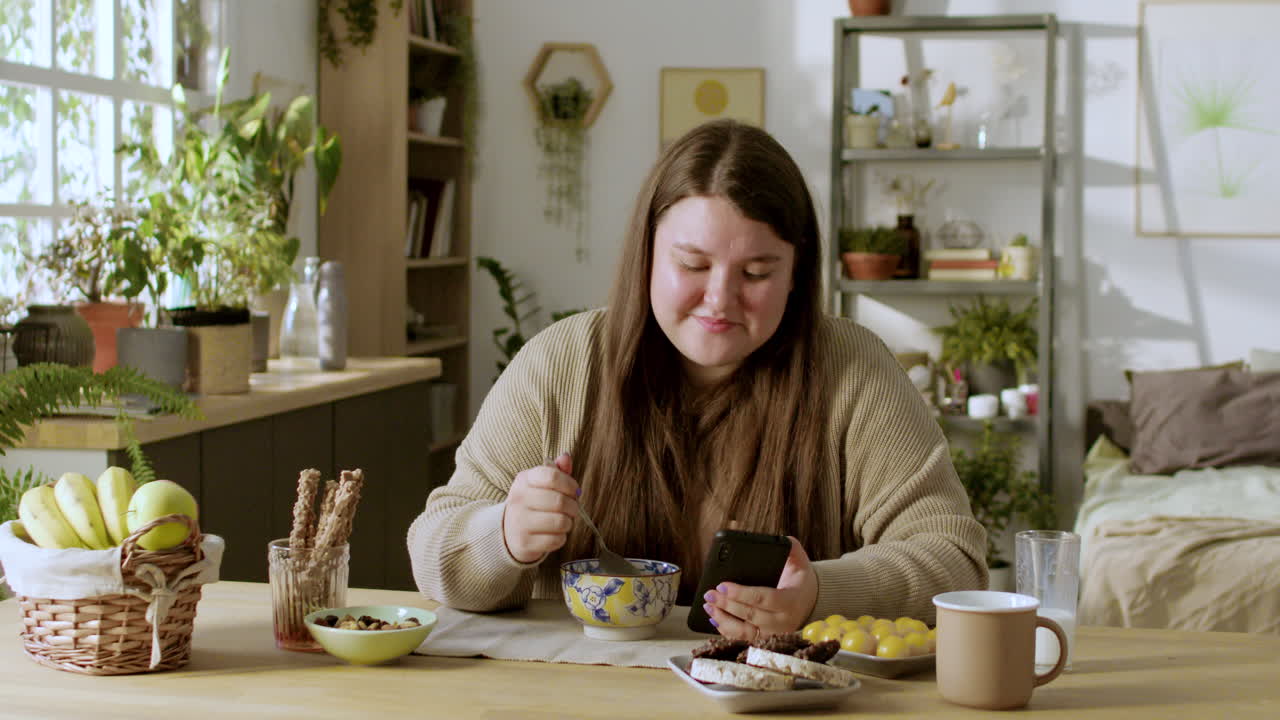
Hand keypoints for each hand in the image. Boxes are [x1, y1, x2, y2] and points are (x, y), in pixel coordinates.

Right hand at [501, 453, 578, 563]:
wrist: (508, 532)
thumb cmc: (532, 504)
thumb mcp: (541, 484)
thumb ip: (556, 471)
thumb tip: (566, 457)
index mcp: (524, 480)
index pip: (551, 476)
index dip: (570, 484)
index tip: (574, 491)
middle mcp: (518, 499)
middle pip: (559, 501)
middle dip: (573, 507)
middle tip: (571, 509)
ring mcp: (519, 522)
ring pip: (560, 522)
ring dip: (568, 523)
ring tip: (563, 521)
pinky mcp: (524, 543)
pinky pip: (556, 540)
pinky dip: (561, 538)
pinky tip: (554, 534)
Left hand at [702, 537, 818, 641]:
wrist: (809, 602)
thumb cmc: (799, 579)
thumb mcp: (800, 561)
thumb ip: (791, 548)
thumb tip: (781, 540)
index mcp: (791, 601)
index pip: (764, 599)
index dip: (741, 594)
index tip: (722, 585)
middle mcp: (783, 621)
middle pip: (751, 616)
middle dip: (727, 605)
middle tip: (710, 594)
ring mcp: (773, 633)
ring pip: (745, 632)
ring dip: (723, 620)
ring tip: (708, 607)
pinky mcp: (764, 638)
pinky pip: (743, 638)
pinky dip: (727, 630)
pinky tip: (715, 618)